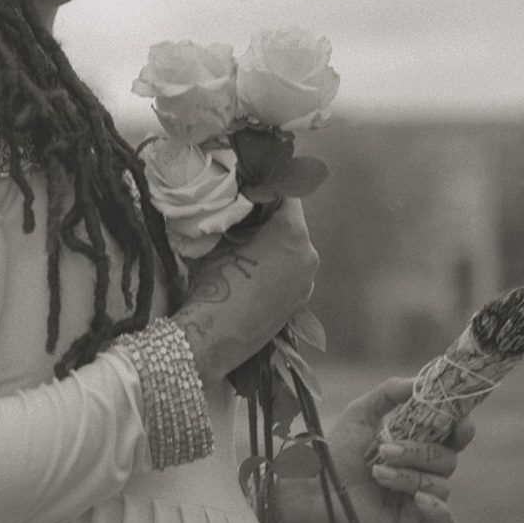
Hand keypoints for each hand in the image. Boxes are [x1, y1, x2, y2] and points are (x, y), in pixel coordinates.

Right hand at [171, 198, 317, 387]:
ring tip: (246, 248)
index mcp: (292, 232)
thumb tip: (242, 202)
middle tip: (243, 217)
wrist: (214, 336)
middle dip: (270, 217)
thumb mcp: (222, 238)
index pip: (287, 193)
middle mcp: (309, 254)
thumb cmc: (215, 281)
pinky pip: (292, 271)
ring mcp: (308, 280)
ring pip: (293, 247)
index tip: (250, 187)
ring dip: (274, 242)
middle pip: (292, 221)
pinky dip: (277, 266)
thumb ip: (239, 217)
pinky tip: (253, 273)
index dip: (267, 187)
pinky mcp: (301, 301)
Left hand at [277, 376, 474, 522]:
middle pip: (448, 459)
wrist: (317, 488)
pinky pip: (446, 521)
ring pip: (442, 485)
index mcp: (416, 444)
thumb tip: (419, 380)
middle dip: (419, 452)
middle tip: (385, 450)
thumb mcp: (361, 413)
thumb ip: (389, 392)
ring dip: (410, 476)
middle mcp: (423, 472)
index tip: (460, 421)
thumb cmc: (338, 449)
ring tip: (378, 473)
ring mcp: (422, 500)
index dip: (462, 429)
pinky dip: (437, 508)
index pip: (452, 437)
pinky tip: (418, 499)